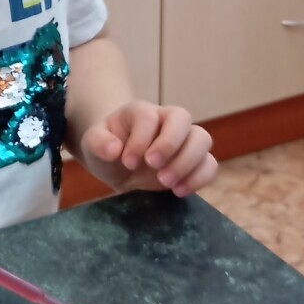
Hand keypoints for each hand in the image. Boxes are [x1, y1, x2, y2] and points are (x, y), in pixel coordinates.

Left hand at [79, 101, 216, 196]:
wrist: (118, 164)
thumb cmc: (107, 148)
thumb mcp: (93, 143)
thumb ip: (98, 142)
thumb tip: (113, 150)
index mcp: (142, 112)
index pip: (149, 117)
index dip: (140, 139)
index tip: (127, 162)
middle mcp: (167, 120)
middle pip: (183, 118)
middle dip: (169, 145)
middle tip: (152, 167)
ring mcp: (184, 140)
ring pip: (202, 139)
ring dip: (187, 162)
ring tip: (165, 183)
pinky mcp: (194, 162)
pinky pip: (210, 164)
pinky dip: (199, 178)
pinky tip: (178, 191)